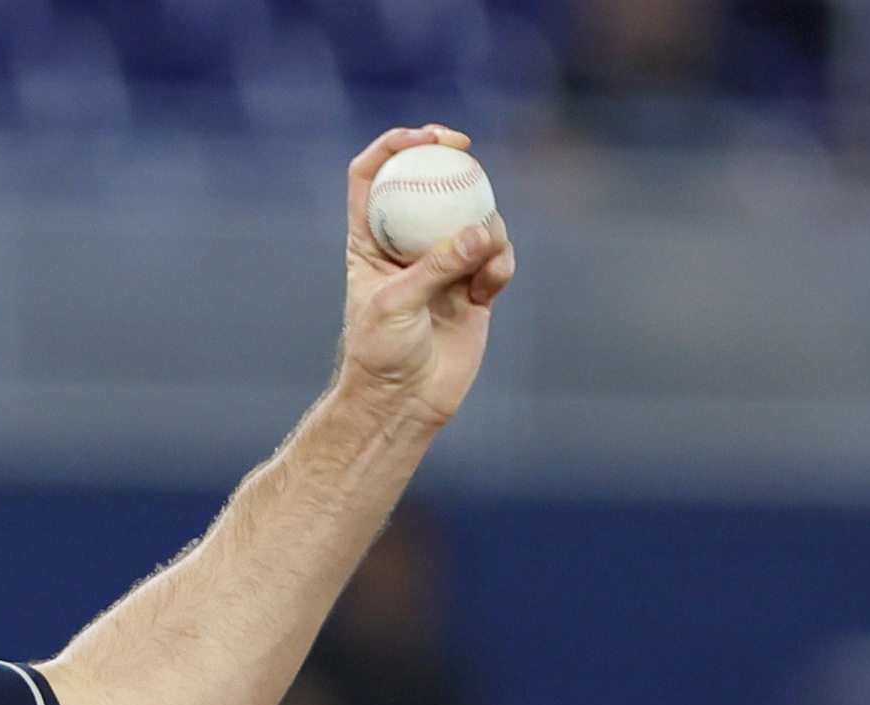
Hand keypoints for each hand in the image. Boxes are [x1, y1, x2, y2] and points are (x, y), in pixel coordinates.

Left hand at [337, 126, 513, 430]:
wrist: (404, 402)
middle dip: (450, 157)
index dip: (393, 146)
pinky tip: (490, 290)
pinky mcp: (474, 286)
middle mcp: (407, 244)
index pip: (373, 177)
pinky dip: (499, 265)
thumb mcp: (396, 306)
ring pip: (474, 217)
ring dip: (485, 228)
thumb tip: (480, 230)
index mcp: (370, 240)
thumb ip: (436, 266)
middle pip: (429, 181)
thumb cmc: (381, 356)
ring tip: (481, 263)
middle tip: (466, 149)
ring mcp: (443, 262)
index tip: (421, 137)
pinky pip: (497, 257)